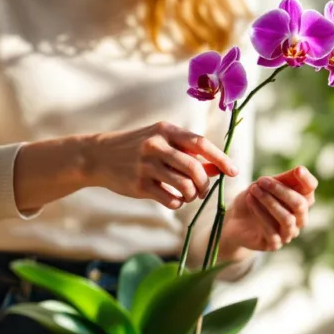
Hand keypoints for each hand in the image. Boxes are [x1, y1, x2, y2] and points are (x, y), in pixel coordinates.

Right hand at [88, 122, 238, 208]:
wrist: (99, 155)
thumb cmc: (138, 148)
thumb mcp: (163, 142)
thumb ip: (190, 154)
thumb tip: (219, 168)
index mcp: (166, 130)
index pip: (201, 144)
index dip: (221, 158)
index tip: (234, 171)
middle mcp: (156, 145)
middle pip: (195, 168)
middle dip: (205, 183)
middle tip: (203, 190)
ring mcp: (146, 166)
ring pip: (184, 186)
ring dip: (192, 195)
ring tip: (188, 195)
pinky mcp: (138, 185)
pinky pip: (169, 199)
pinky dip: (178, 203)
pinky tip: (173, 199)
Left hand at [221, 166, 317, 251]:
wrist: (234, 220)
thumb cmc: (254, 199)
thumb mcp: (265, 185)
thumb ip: (283, 179)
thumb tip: (300, 170)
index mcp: (301, 201)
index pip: (310, 189)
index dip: (306, 180)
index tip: (298, 170)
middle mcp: (299, 219)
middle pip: (300, 204)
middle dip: (281, 191)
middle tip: (261, 180)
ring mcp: (288, 233)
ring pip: (287, 219)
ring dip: (269, 202)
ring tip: (253, 190)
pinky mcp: (274, 244)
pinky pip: (271, 231)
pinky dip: (259, 213)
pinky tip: (249, 200)